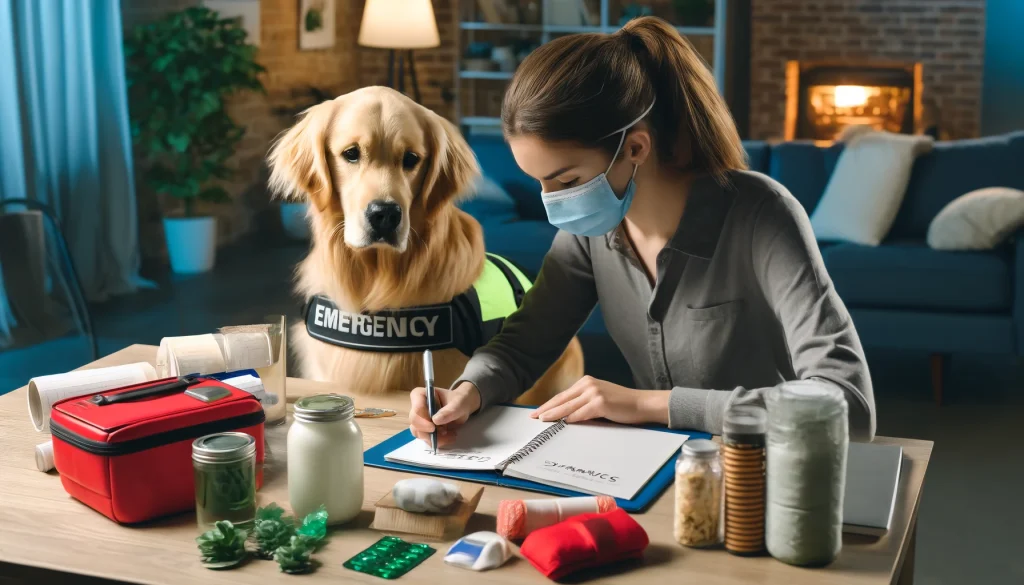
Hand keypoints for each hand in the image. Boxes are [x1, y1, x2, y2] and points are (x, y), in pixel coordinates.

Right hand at [409, 382, 481, 447]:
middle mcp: (417, 407)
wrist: (462, 407)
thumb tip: (436, 421)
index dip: (422, 420)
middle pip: (415, 423)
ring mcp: (420, 419)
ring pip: (420, 433)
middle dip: (428, 432)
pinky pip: (426, 439)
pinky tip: (449, 437)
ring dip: (435, 439)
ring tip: (451, 435)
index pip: (416, 408)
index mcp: (421, 395)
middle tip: (445, 433)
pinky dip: (438, 441)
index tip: (433, 427)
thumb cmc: (459, 400)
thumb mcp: (458, 403)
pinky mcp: (424, 429)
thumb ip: (449, 411)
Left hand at [531, 376, 668, 424]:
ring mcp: (594, 393)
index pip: (563, 395)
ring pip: (568, 406)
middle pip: (562, 399)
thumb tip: (566, 416)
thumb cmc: (622, 404)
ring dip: (554, 415)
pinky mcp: (601, 403)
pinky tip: (563, 424)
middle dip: (546, 409)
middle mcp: (589, 384)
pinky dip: (571, 419)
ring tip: (543, 421)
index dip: (549, 404)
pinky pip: (582, 413)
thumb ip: (583, 403)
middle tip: (533, 417)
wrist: (642, 404)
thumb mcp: (600, 399)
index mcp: (587, 382)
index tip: (537, 412)